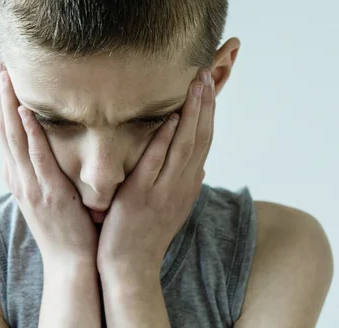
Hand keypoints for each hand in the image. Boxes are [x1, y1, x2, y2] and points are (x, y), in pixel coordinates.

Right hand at [0, 59, 97, 267]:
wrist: (71, 261)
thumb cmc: (65, 223)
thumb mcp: (46, 189)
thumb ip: (41, 164)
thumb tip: (43, 139)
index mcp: (18, 172)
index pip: (4, 125)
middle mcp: (18, 175)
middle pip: (2, 124)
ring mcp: (30, 184)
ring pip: (13, 136)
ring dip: (6, 103)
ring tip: (3, 71)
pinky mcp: (48, 194)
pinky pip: (36, 158)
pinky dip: (28, 134)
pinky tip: (25, 111)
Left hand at [97, 69, 214, 275]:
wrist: (130, 266)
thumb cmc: (146, 233)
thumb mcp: (171, 207)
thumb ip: (182, 184)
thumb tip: (198, 167)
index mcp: (187, 185)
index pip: (202, 142)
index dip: (207, 113)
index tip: (207, 86)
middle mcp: (181, 185)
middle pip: (200, 138)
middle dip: (205, 105)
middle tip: (205, 73)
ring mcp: (163, 191)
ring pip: (184, 146)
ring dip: (193, 114)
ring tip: (196, 84)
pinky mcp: (142, 197)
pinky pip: (156, 164)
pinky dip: (166, 140)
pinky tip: (172, 119)